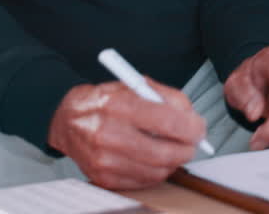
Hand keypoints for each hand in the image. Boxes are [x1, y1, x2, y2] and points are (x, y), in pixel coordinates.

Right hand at [46, 80, 204, 189]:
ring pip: (157, 171)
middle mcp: (108, 134)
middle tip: (193, 143)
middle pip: (164, 152)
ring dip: (174, 162)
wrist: (68, 120)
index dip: (191, 127)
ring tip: (173, 149)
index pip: (166, 120)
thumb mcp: (135, 86)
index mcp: (118, 105)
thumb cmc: (106, 101)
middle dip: (187, 149)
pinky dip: (157, 172)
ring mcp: (104, 160)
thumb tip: (193, 118)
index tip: (200, 128)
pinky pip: (144, 182)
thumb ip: (168, 97)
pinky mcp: (103, 178)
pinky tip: (155, 159)